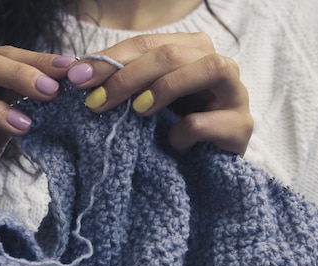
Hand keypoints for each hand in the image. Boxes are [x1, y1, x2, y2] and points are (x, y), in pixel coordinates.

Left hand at [66, 33, 252, 155]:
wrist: (208, 169)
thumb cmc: (174, 130)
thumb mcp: (147, 102)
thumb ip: (122, 82)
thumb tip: (76, 72)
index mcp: (193, 50)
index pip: (148, 43)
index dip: (110, 58)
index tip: (77, 78)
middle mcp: (219, 64)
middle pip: (173, 53)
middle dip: (128, 76)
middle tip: (96, 101)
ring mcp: (236, 94)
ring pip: (209, 68)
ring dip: (165, 87)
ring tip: (137, 111)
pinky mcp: (241, 127)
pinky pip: (209, 121)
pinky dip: (184, 132)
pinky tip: (171, 143)